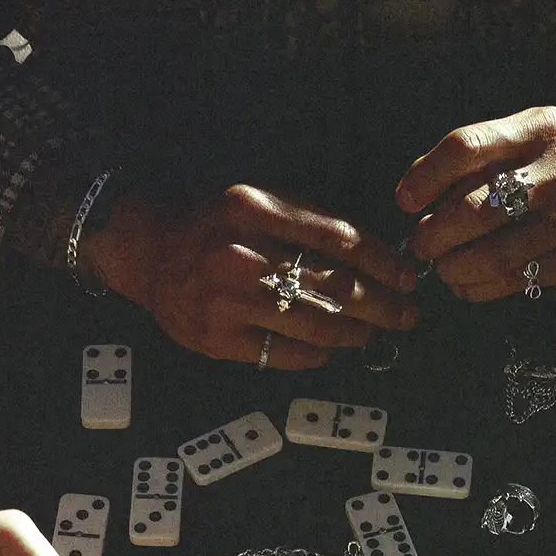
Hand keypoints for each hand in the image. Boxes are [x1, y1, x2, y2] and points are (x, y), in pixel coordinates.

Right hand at [85, 186, 416, 367]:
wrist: (147, 251)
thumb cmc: (213, 224)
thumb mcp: (256, 201)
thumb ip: (308, 221)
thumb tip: (375, 255)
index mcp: (252, 208)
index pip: (337, 238)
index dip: (382, 262)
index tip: (407, 276)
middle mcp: (240, 254)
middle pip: (332, 285)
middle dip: (381, 304)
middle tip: (407, 314)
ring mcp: (228, 302)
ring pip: (315, 324)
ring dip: (356, 332)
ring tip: (374, 332)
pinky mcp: (220, 340)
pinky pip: (286, 353)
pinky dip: (319, 353)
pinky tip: (332, 347)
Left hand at [397, 105, 555, 301]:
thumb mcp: (540, 128)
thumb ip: (488, 149)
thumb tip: (421, 181)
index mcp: (540, 131)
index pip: (467, 148)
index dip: (426, 176)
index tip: (404, 200)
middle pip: (476, 209)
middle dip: (435, 234)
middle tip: (421, 245)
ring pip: (495, 254)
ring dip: (455, 268)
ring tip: (442, 269)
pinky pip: (522, 281)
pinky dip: (483, 288)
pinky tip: (468, 286)